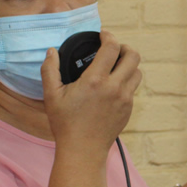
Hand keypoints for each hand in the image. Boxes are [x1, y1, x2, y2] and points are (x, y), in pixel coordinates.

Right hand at [40, 31, 141, 152]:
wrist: (83, 150)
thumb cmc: (65, 124)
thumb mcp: (51, 95)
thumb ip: (50, 70)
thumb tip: (51, 51)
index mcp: (96, 81)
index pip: (112, 47)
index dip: (108, 36)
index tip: (102, 35)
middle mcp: (114, 88)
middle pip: (133, 56)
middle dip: (124, 47)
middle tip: (113, 49)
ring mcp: (125, 99)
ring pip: (137, 72)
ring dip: (129, 64)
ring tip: (116, 65)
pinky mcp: (128, 109)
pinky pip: (133, 88)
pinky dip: (127, 81)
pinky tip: (114, 84)